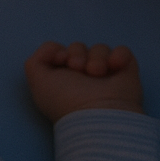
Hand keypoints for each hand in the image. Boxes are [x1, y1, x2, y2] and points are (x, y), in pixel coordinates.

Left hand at [24, 41, 143, 122]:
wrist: (99, 114)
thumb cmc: (66, 100)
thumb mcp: (38, 82)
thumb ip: (35, 61)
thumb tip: (54, 49)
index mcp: (61, 78)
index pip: (58, 50)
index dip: (58, 51)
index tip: (61, 60)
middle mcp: (82, 75)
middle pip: (77, 47)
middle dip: (76, 54)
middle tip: (79, 68)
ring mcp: (104, 73)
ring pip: (99, 48)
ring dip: (96, 57)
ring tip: (97, 73)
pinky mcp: (124, 71)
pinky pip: (122, 51)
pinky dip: (119, 56)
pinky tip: (115, 67)